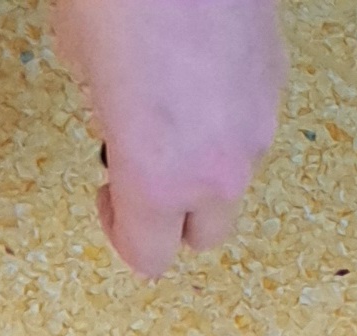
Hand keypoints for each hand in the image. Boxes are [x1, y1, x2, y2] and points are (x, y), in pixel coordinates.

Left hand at [52, 0, 288, 279]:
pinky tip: (198, 71)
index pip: (147, 255)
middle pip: (205, 234)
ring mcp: (257, 127)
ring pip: (232, 177)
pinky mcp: (276, 84)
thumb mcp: (79, 60)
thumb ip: (104, 117)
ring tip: (171, 106)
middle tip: (145, 172)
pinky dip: (225, 115)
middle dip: (174, 214)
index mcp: (159, 176)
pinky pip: (249, 124)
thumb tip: (117, 120)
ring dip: (203, 162)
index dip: (120, 233)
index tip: (109, 202)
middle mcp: (218, 168)